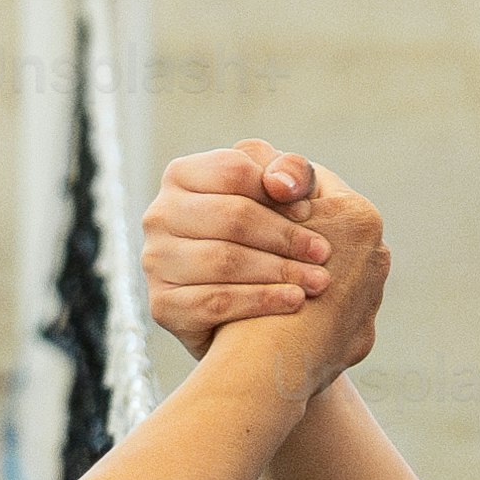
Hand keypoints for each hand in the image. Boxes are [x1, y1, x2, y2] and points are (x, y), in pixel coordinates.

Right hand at [139, 141, 383, 371]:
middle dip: (283, 235)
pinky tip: (294, 301)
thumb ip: (289, 173)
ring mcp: (156, 261)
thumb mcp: (279, 196)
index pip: (232, 170)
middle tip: (323, 252)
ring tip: (318, 280)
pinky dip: (260, 300)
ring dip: (278, 270)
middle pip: (230, 216)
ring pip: (222, 260)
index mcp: (183, 175)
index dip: (276, 191)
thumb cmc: (266, 235)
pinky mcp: (163, 305)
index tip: (312, 211)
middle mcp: (160, 215)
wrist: (243, 309)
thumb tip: (282, 184)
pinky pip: (214, 302)